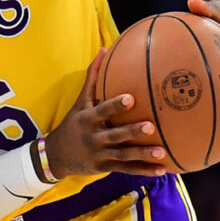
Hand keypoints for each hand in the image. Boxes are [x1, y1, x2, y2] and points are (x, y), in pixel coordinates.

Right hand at [44, 49, 166, 178]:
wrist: (57, 155)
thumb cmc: (74, 122)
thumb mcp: (80, 101)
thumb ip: (93, 77)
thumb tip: (104, 49)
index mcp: (88, 120)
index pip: (102, 111)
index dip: (115, 106)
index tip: (131, 99)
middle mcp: (94, 138)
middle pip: (115, 135)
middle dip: (132, 132)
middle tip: (151, 126)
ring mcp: (100, 155)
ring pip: (124, 156)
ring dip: (143, 155)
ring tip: (162, 152)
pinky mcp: (106, 168)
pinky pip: (127, 169)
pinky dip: (144, 170)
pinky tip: (162, 170)